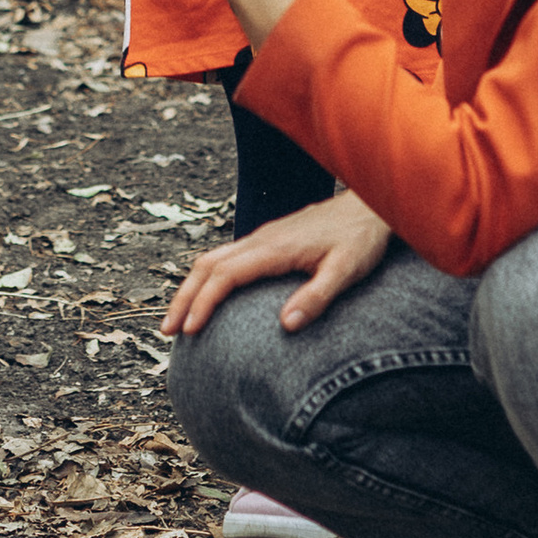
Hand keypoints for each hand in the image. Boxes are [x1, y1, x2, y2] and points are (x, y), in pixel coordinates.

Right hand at [161, 191, 391, 341]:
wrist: (370, 206)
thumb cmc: (361, 239)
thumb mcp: (346, 272)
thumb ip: (317, 297)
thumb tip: (286, 326)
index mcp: (274, 248)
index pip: (224, 275)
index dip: (202, 303)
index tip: (190, 330)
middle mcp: (261, 239)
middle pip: (207, 265)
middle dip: (183, 298)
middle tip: (167, 330)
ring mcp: (262, 237)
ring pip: (213, 259)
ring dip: (191, 287)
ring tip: (180, 319)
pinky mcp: (268, 239)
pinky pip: (226, 257)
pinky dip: (207, 278)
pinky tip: (210, 297)